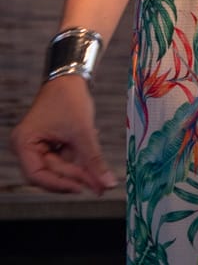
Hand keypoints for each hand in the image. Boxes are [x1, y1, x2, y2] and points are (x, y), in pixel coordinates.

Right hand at [11, 75, 117, 193]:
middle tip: (99, 186)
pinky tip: (91, 155)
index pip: (37, 175)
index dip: (59, 184)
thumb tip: (107, 184)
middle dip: (75, 177)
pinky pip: (62, 159)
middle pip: (50, 173)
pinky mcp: (48, 143)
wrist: (71, 77)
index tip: (81, 188)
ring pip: (59, 168)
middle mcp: (26, 147)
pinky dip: (77, 159)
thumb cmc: (70, 97)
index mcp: (24, 143)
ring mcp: (37, 145)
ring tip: (99, 171)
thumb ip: (94, 160)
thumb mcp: (83, 130)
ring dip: (79, 169)